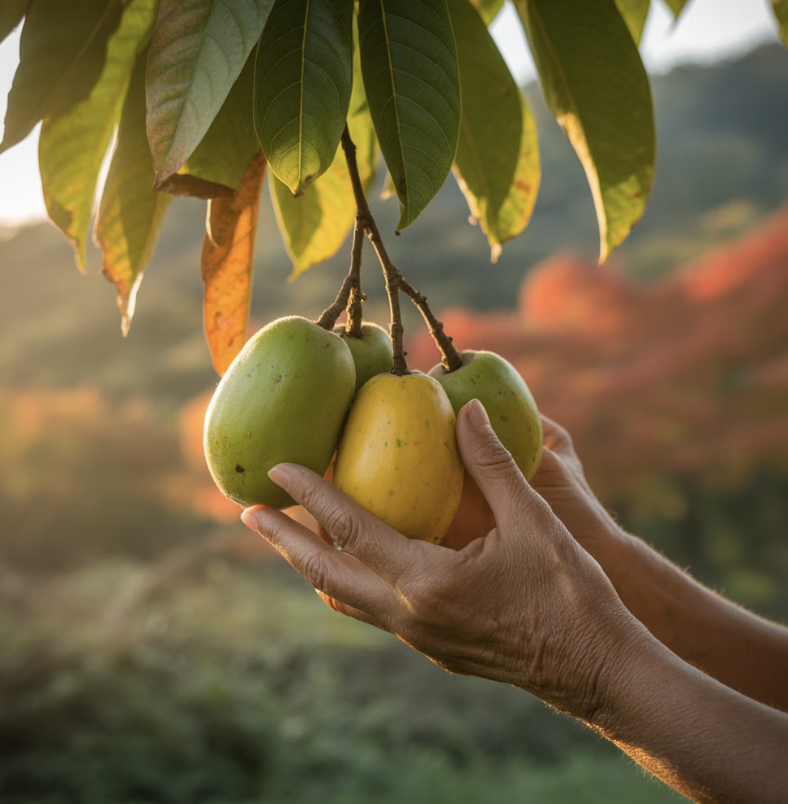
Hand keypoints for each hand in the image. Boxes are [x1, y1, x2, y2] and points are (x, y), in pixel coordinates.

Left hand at [241, 400, 645, 720]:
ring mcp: (419, 639)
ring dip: (312, 565)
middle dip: (283, 542)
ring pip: (345, 599)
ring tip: (290, 539)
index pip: (351, 528)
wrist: (599, 670)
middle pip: (326, 574)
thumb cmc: (572, 593)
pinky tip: (356, 565)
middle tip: (249, 513)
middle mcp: (410, 616)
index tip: (277, 469)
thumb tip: (467, 410)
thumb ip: (492, 463)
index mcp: (427, 582)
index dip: (311, 494)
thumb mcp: (534, 521)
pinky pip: (372, 612)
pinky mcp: (434, 649)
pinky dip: (348, 583)